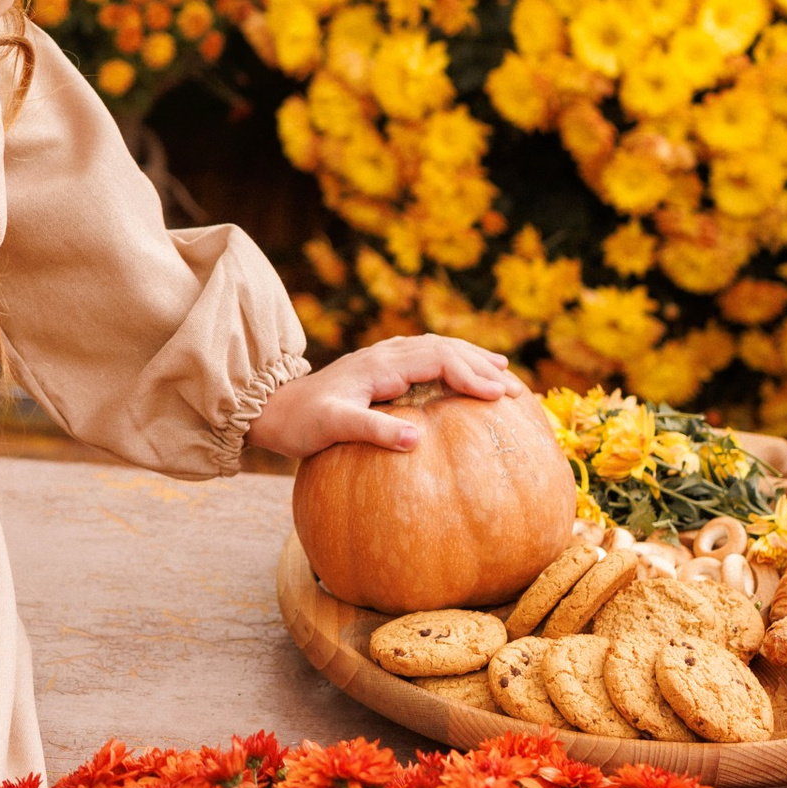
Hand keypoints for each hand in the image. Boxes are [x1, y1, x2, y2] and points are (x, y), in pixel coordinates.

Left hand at [245, 331, 516, 461]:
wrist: (271, 409)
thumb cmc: (300, 422)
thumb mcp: (332, 428)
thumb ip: (372, 430)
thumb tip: (416, 439)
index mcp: (380, 364)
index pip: (438, 359)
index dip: (471, 375)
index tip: (499, 395)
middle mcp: (385, 354)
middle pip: (444, 348)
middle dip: (481, 364)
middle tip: (515, 387)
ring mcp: (383, 359)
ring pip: (437, 348)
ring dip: (470, 359)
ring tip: (502, 372)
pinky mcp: (380, 369)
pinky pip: (425, 359)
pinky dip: (452, 364)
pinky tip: (462, 378)